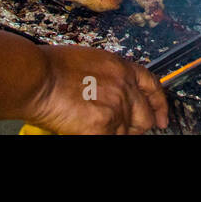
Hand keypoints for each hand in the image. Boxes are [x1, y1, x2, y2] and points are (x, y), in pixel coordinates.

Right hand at [24, 45, 167, 134]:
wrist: (39, 78)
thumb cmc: (52, 67)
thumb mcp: (89, 61)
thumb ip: (106, 77)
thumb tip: (108, 91)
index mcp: (121, 68)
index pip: (152, 86)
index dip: (159, 103)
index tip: (162, 115)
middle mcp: (124, 88)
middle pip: (146, 115)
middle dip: (139, 125)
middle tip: (128, 129)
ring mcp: (117, 109)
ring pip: (130, 133)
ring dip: (120, 134)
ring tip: (103, 130)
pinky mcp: (103, 128)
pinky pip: (114, 139)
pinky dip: (104, 138)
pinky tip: (91, 133)